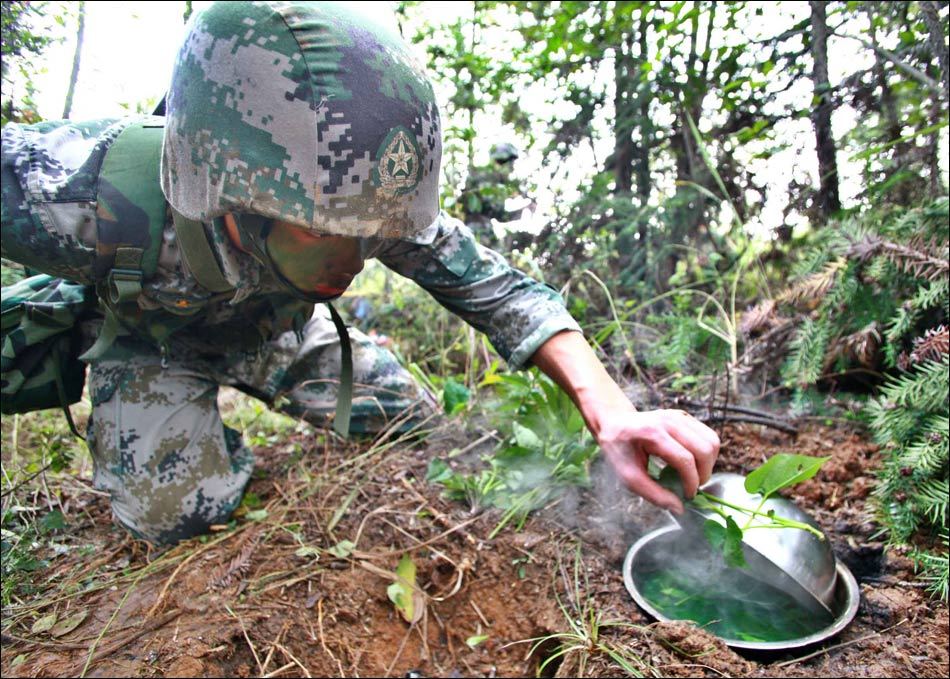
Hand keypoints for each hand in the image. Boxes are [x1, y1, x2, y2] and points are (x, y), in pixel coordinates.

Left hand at [595, 408, 719, 513]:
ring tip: (694, 475)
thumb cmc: (620, 450)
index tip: (688, 496)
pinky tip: (692, 462)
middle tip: (692, 486)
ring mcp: (679, 416)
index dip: (691, 482)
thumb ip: (653, 494)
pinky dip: (706, 453)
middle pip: (704, 449)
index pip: (685, 459)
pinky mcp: (685, 416)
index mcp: (652, 433)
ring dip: (709, 463)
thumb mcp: (628, 476)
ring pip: (712, 441)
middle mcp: (669, 420)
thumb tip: (679, 508)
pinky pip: (708, 436)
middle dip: (704, 474)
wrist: (614, 423)